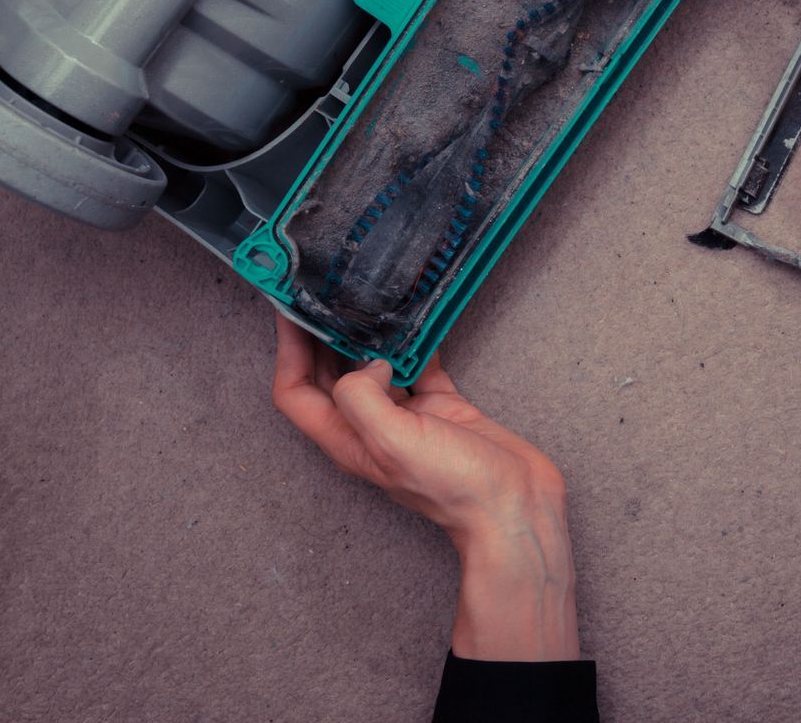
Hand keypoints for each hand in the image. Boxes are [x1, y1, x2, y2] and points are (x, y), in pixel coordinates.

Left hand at [270, 312, 579, 660]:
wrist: (513, 505)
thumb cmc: (454, 487)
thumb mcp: (394, 443)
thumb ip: (363, 399)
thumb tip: (366, 364)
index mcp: (348, 440)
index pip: (295, 392)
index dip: (287, 350)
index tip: (290, 308)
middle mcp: (371, 427)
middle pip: (328, 376)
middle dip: (319, 337)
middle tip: (321, 294)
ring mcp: (408, 417)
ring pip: (374, 367)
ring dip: (367, 336)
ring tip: (365, 300)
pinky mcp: (442, 408)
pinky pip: (421, 368)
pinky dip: (418, 344)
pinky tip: (420, 321)